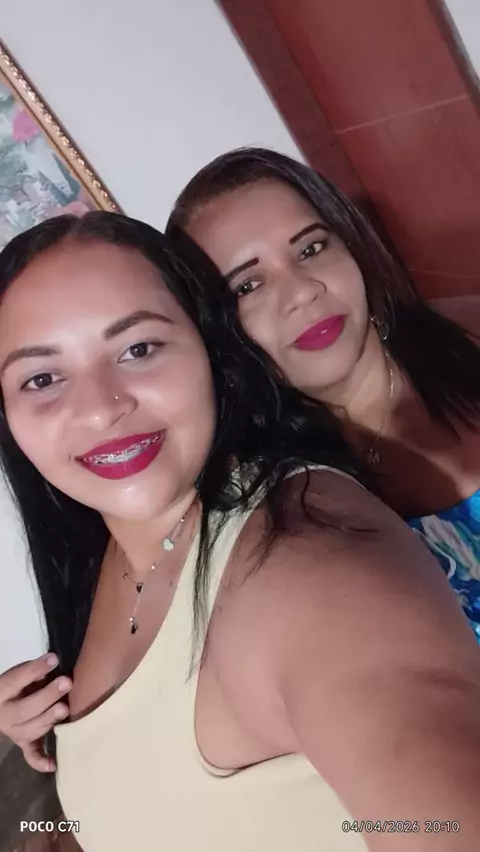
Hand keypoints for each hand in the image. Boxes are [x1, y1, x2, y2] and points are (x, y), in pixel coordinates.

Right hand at [0, 653, 70, 770]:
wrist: (0, 705)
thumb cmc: (16, 685)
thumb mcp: (19, 673)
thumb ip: (32, 672)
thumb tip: (54, 664)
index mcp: (1, 691)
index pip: (16, 679)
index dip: (35, 669)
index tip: (54, 659)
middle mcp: (5, 715)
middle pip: (25, 709)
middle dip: (47, 696)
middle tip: (67, 682)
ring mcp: (13, 731)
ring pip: (30, 730)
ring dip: (48, 719)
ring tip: (65, 708)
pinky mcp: (22, 743)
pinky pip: (30, 754)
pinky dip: (40, 761)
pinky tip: (53, 764)